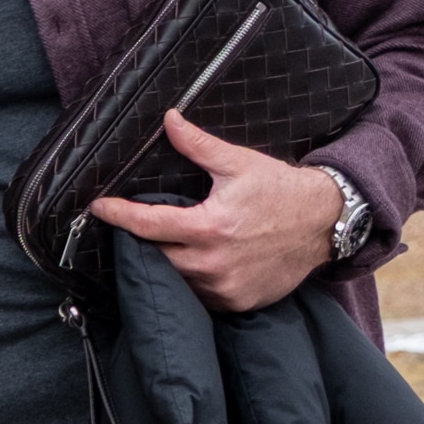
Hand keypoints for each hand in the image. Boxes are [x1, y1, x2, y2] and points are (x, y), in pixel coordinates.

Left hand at [87, 109, 347, 313]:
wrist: (325, 222)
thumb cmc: (281, 190)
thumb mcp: (239, 162)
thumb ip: (198, 146)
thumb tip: (169, 120)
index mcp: (210, 226)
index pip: (148, 224)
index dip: (118, 215)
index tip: (98, 207)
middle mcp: (213, 262)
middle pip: (154, 258)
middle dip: (139, 243)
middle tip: (128, 228)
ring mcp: (224, 287)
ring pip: (175, 281)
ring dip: (162, 266)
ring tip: (156, 247)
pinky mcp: (236, 302)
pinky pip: (199, 298)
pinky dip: (189, 283)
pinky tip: (187, 266)